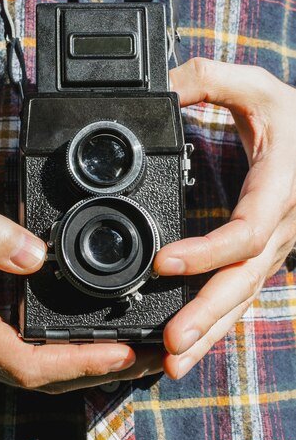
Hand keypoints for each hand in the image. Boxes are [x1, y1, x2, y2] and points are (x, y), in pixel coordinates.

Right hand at [0, 197, 161, 391]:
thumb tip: (34, 256)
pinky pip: (35, 365)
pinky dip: (74, 361)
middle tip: (158, 353)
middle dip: (104, 371)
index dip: (80, 362)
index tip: (126, 351)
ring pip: (44, 378)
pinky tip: (103, 347)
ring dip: (95, 370)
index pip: (28, 365)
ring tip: (145, 353)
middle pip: (47, 380)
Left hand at [155, 58, 295, 378]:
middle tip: (169, 344)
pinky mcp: (263, 254)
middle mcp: (279, 228)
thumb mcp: (254, 85)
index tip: (163, 261)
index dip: (207, 252)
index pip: (245, 232)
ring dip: (210, 331)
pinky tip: (192, 342)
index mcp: (278, 189)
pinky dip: (217, 320)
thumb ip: (206, 78)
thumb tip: (158, 91)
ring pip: (243, 297)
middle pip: (243, 281)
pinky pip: (240, 292)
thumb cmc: (294, 115)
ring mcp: (274, 247)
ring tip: (172, 361)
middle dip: (207, 315)